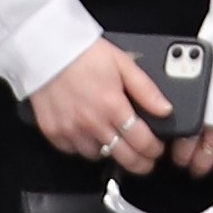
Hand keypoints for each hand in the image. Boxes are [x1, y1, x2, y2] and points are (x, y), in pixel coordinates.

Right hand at [28, 34, 171, 171]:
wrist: (47, 49)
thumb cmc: (85, 54)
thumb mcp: (123, 64)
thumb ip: (145, 90)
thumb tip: (165, 110)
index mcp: (112, 106)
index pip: (141, 142)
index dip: (153, 150)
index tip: (156, 149)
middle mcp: (92, 123)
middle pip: (123, 157)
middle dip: (139, 163)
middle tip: (144, 160)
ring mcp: (71, 130)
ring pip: (98, 156)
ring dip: (109, 152)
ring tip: (114, 141)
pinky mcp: (53, 132)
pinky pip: (73, 151)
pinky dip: (83, 146)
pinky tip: (89, 135)